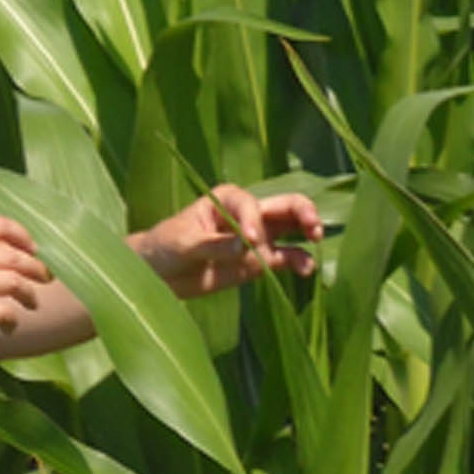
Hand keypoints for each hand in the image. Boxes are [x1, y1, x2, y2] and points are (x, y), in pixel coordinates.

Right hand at [0, 215, 51, 361]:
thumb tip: (4, 251)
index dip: (22, 235)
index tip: (33, 248)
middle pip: (11, 254)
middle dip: (36, 267)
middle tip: (45, 278)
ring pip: (13, 281)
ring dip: (30, 294)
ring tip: (32, 303)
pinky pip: (5, 311)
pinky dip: (13, 320)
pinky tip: (9, 326)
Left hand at [131, 184, 322, 298]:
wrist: (158, 275)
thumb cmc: (164, 247)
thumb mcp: (184, 244)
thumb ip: (215, 246)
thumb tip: (246, 247)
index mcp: (225, 199)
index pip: (249, 204)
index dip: (253, 221)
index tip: (250, 242)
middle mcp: (246, 214)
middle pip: (283, 205)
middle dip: (302, 211)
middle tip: (313, 227)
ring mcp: (256, 238)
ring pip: (291, 228)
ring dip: (307, 231)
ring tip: (315, 241)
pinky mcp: (259, 262)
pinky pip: (285, 258)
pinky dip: (298, 261)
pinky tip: (306, 269)